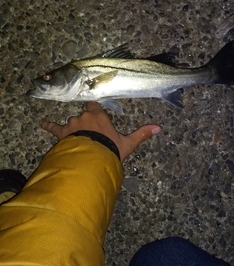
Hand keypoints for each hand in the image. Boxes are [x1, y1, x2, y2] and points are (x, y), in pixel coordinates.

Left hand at [39, 102, 160, 163]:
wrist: (92, 159)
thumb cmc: (110, 149)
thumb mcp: (128, 143)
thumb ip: (142, 134)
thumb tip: (159, 128)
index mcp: (99, 116)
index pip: (95, 107)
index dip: (95, 111)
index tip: (97, 116)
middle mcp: (84, 116)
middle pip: (83, 115)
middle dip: (85, 123)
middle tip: (90, 135)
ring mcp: (72, 124)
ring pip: (71, 122)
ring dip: (73, 128)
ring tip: (76, 140)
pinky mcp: (62, 133)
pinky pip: (53, 127)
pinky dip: (47, 125)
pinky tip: (40, 123)